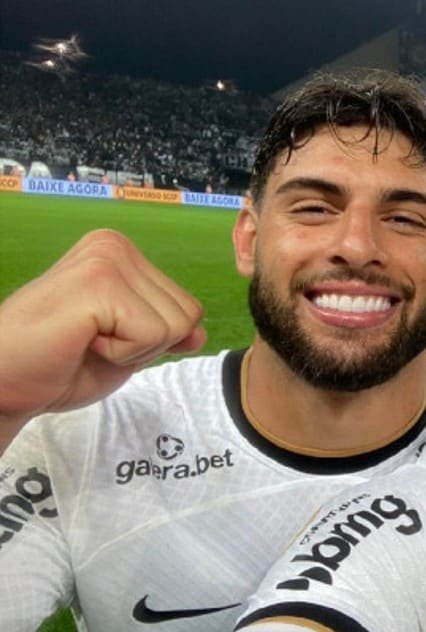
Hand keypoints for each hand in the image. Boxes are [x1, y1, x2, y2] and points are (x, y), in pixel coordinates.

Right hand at [0, 229, 204, 450]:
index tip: (102, 338)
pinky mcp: (99, 282)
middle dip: (146, 345)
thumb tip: (200, 332)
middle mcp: (115, 245)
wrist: (3, 385)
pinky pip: (154, 334)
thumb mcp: (127, 349)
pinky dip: (121, 354)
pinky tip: (81, 342)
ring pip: (176, 326)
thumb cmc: (57, 366)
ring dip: (133, 350)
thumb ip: (164, 334)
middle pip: (188, 315)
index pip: (188, 308)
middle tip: (91, 342)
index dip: (152, 341)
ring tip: (85, 340)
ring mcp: (106, 259)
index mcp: (121, 253)